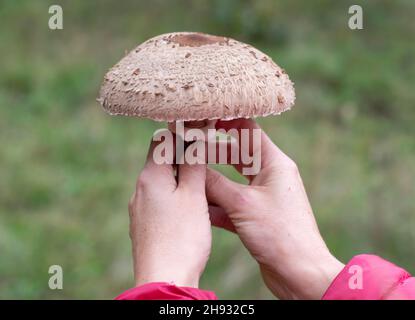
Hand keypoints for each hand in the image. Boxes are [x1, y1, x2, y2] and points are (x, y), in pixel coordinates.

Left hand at [128, 138, 210, 287]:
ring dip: (180, 175)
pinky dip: (175, 194)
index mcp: (150, 177)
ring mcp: (140, 208)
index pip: (162, 139)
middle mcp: (139, 190)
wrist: (164, 279)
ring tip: (202, 179)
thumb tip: (194, 138)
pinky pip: (159, 200)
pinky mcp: (144, 224)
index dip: (181, 131)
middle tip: (206, 153)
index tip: (201, 129)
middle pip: (160, 159)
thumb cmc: (182, 237)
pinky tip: (190, 205)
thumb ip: (193, 164)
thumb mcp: (193, 195)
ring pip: (161, 181)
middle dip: (182, 153)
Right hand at [206, 119, 343, 298]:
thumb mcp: (242, 203)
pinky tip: (199, 207)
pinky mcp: (257, 216)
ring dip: (212, 181)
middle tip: (188, 150)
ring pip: (232, 180)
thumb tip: (193, 168)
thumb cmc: (279, 234)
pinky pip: (232, 203)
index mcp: (274, 164)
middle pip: (237, 155)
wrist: (299, 272)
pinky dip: (217, 204)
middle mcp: (270, 176)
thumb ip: (215, 184)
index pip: (249, 131)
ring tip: (188, 177)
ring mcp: (263, 197)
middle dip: (212, 153)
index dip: (227, 121)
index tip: (204, 119)